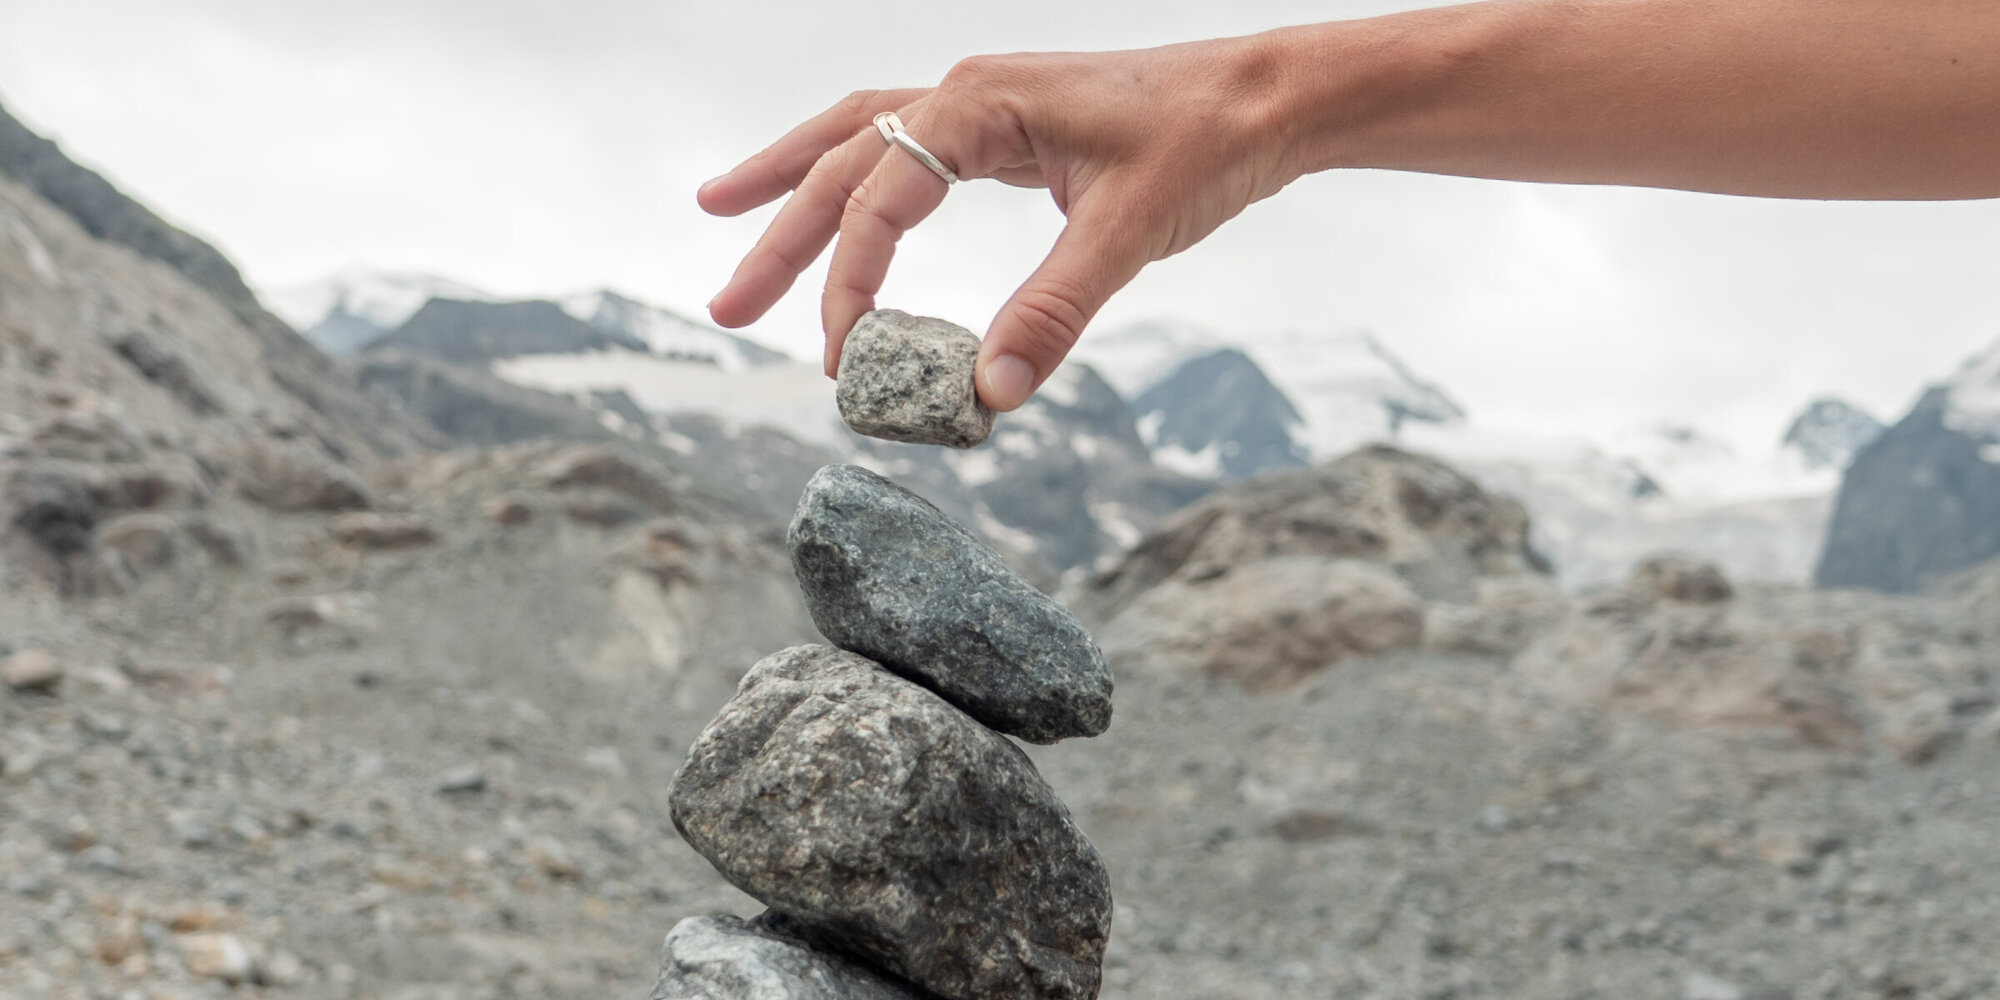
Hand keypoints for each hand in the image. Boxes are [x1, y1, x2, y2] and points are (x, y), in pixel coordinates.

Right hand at [697, 35, 1301, 409]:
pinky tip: (842, 201)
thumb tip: (990, 395)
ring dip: (793, 181)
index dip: (849, 282)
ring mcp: (983, 104)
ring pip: (859, 137)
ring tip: (722, 209)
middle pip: (841, 162)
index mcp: (979, 104)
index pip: (878, 198)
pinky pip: (906, 145)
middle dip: (778, 235)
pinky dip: (858, 175)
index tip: (844, 357)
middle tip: (724, 308)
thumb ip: (1053, 312)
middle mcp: (966, 93)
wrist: (1270, 97)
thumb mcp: (1127, 233)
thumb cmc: (1207, 143)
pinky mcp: (1007, 126)